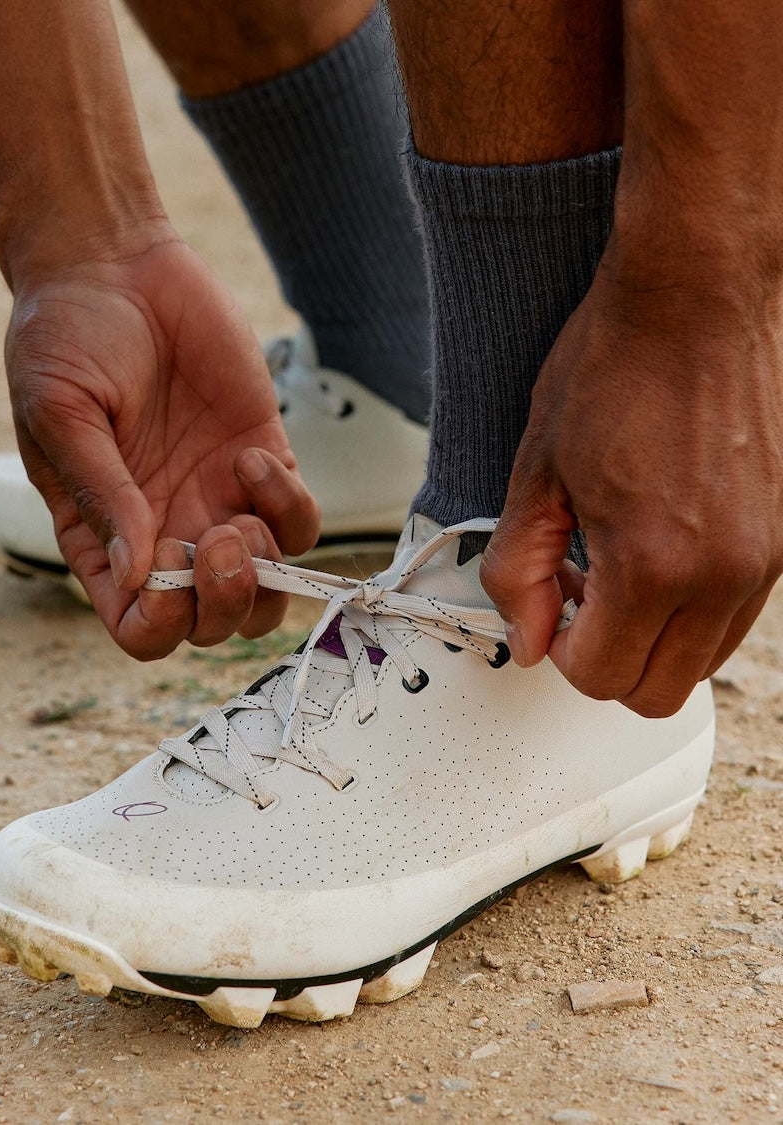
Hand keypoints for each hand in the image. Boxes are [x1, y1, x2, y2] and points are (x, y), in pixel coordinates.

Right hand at [5, 237, 318, 658]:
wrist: (113, 265)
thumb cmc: (64, 338)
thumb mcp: (60, 416)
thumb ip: (102, 497)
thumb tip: (137, 575)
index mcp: (103, 541)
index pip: (141, 627)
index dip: (160, 623)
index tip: (164, 567)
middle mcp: (163, 533)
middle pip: (212, 624)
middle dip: (223, 605)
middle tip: (215, 541)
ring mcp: (217, 502)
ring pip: (265, 590)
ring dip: (262, 574)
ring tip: (237, 515)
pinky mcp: (262, 462)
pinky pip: (299, 524)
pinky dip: (288, 508)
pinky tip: (252, 459)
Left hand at [480, 266, 782, 716]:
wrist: (700, 291)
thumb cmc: (616, 365)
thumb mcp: (537, 473)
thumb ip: (520, 571)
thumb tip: (525, 639)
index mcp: (655, 564)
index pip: (602, 678)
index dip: (560, 652)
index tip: (550, 610)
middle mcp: (727, 574)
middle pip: (660, 690)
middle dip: (607, 660)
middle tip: (578, 597)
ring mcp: (771, 556)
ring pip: (704, 659)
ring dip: (652, 636)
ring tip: (618, 564)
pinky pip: (738, 612)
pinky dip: (693, 605)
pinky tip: (662, 544)